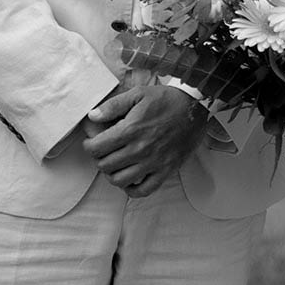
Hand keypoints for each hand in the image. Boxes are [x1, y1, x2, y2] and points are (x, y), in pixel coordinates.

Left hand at [82, 82, 206, 197]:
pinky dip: (131, 189)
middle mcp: (140, 149)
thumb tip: (92, 117)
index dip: (89, 146)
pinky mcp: (165, 170)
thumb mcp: (138, 94)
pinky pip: (143, 190)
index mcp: (130, 130)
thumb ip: (113, 105)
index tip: (91, 142)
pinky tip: (129, 179)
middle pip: (105, 165)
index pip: (97, 148)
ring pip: (120, 180)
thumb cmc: (167, 100)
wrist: (196, 107)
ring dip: (112, 174)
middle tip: (102, 151)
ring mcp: (153, 162)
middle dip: (99, 159)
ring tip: (114, 164)